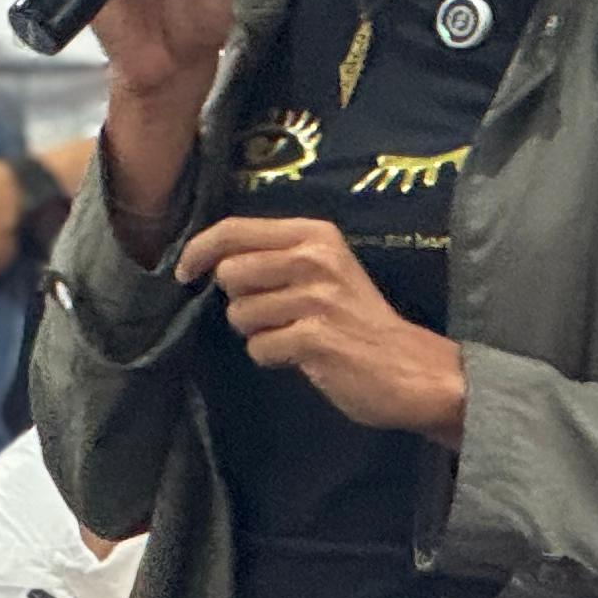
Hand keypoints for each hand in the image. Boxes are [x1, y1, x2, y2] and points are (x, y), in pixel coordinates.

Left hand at [174, 217, 467, 438]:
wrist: (412, 368)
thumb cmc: (359, 320)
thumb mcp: (325, 270)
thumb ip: (276, 259)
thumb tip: (212, 263)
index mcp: (314, 234)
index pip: (234, 229)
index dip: (199, 250)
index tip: (185, 272)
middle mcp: (315, 258)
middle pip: (229, 273)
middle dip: (240, 300)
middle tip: (274, 315)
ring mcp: (316, 297)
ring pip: (240, 315)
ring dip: (258, 333)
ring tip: (295, 336)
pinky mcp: (315, 337)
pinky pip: (259, 348)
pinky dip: (273, 358)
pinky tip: (304, 357)